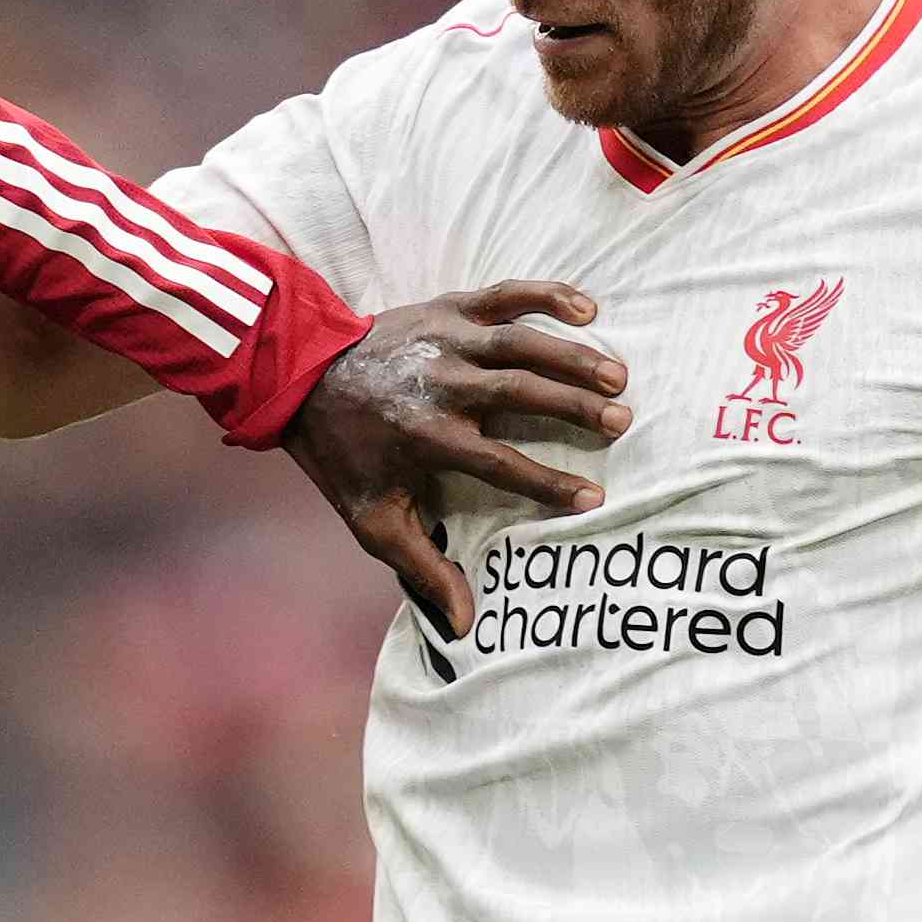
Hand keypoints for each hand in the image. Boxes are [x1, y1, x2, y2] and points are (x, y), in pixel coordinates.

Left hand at [281, 283, 625, 634]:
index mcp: (426, 436)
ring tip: (619, 377)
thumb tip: (463, 626)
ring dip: (573, 357)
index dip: (548, 483)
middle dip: (575, 408)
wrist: (300, 377)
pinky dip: (547, 296)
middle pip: (521, 394)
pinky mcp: (448, 307)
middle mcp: (442, 384)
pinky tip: (589, 310)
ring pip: (522, 342)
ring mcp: (447, 339)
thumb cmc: (346, 456)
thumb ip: (422, 568)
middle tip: (622, 422)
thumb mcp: (374, 520)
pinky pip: (505, 296)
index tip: (593, 498)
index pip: (501, 464)